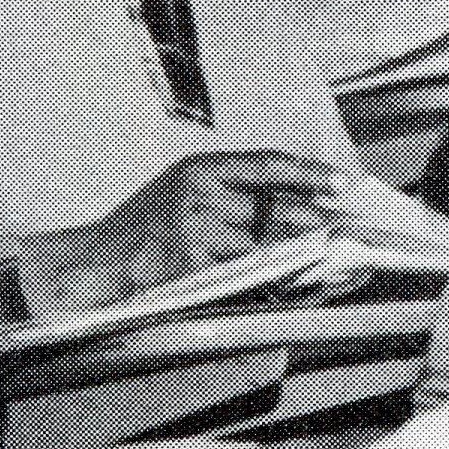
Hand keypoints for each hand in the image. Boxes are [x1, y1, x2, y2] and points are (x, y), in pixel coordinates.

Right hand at [39, 148, 344, 312]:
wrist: (98, 263)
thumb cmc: (147, 229)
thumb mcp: (184, 192)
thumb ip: (233, 192)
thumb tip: (304, 202)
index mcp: (199, 170)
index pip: (267, 164)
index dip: (310, 173)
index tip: (344, 183)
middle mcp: (200, 196)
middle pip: (278, 210)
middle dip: (319, 223)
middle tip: (350, 231)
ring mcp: (197, 233)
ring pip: (271, 246)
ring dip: (306, 256)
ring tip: (337, 261)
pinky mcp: (196, 269)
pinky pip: (252, 277)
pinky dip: (279, 282)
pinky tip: (300, 284)